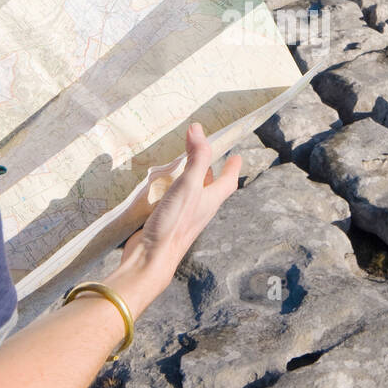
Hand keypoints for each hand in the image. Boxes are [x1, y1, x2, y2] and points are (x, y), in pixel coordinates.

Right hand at [107, 122, 241, 312]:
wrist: (151, 258)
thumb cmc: (174, 224)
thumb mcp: (188, 185)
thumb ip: (196, 157)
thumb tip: (198, 129)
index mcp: (210, 201)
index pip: (227, 181)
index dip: (233, 168)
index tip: (236, 156)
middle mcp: (199, 209)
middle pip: (210, 188)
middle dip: (210, 171)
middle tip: (206, 156)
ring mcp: (182, 217)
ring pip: (190, 194)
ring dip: (188, 179)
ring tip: (180, 165)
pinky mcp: (165, 222)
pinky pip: (171, 201)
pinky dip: (169, 189)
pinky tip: (158, 186)